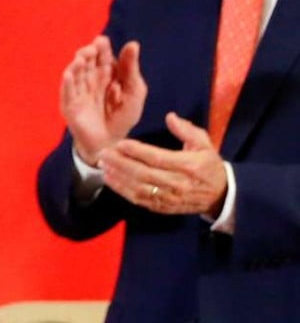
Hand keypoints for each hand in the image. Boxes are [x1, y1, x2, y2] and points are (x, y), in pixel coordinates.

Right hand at [60, 36, 146, 165]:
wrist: (112, 144)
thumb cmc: (123, 117)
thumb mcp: (134, 92)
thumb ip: (131, 69)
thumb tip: (133, 43)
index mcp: (105, 74)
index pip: (101, 56)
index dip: (101, 48)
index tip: (102, 41)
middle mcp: (89, 79)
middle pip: (86, 62)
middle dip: (87, 53)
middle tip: (92, 49)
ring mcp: (78, 92)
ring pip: (75, 74)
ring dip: (76, 65)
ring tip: (81, 58)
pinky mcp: (70, 105)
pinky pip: (66, 92)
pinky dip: (67, 83)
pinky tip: (69, 74)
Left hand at [98, 112, 227, 215]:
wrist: (221, 195)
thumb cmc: (209, 165)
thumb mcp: (204, 143)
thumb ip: (187, 130)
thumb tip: (170, 117)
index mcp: (188, 165)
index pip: (158, 158)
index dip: (137, 151)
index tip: (120, 143)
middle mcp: (177, 183)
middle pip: (144, 174)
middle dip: (121, 163)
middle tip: (104, 153)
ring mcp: (170, 198)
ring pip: (139, 189)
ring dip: (118, 177)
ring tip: (103, 166)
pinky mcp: (164, 207)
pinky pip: (140, 200)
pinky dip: (123, 191)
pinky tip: (111, 180)